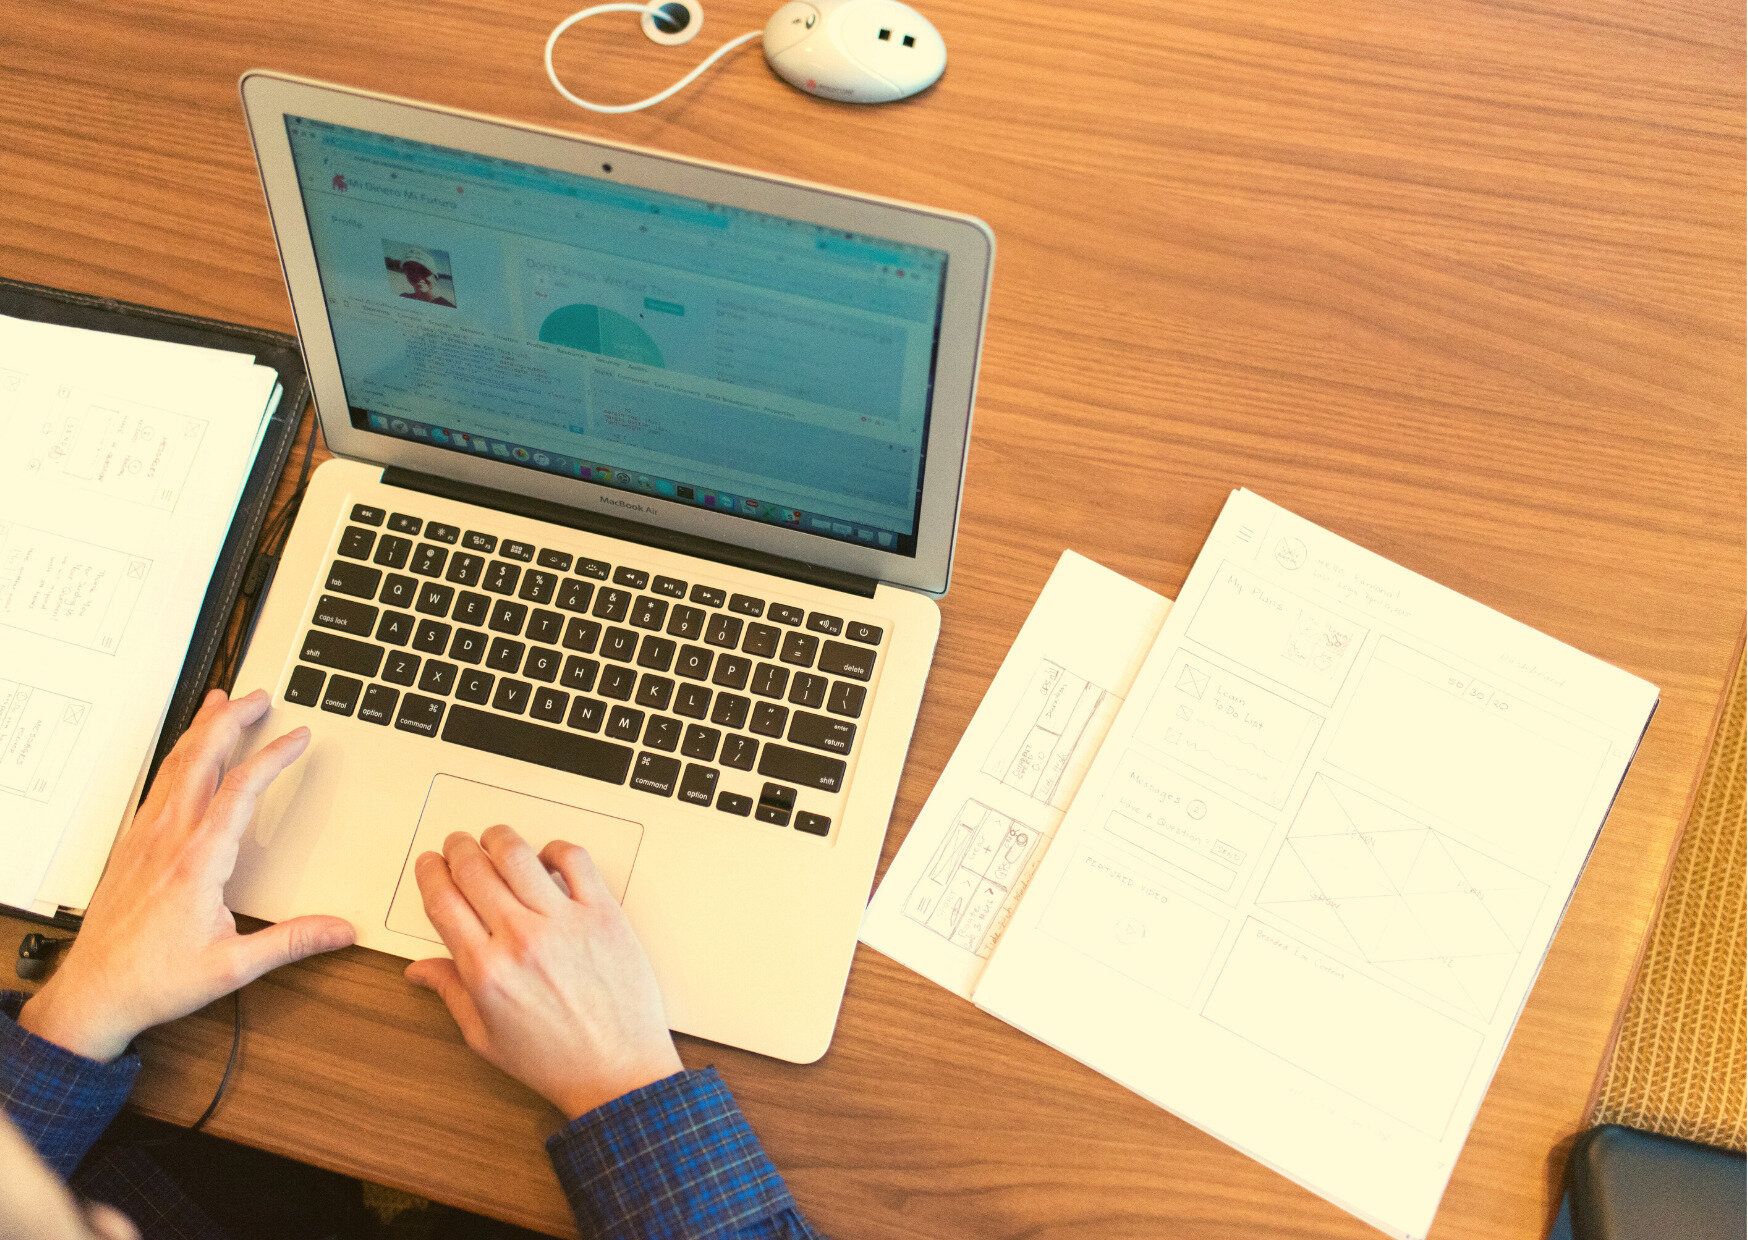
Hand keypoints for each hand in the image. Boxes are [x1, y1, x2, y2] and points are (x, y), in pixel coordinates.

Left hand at [19, 690, 355, 1061]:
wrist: (93, 993)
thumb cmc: (154, 979)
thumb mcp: (233, 966)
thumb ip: (291, 943)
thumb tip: (338, 930)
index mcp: (197, 861)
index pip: (240, 790)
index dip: (272, 756)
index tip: (297, 737)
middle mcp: (168, 839)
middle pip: (200, 759)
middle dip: (232, 720)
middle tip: (259, 698)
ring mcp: (145, 838)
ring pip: (174, 766)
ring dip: (201, 729)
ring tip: (222, 705)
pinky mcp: (132, 845)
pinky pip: (158, 784)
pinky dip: (179, 755)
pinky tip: (186, 754)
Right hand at [405, 826, 681, 1119]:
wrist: (618, 1072)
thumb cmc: (556, 1061)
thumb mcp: (486, 1038)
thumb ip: (451, 993)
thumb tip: (419, 969)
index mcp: (486, 970)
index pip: (443, 900)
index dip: (430, 873)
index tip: (429, 864)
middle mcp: (521, 939)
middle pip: (474, 869)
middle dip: (458, 849)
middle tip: (457, 845)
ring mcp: (564, 922)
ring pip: (518, 854)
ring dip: (498, 838)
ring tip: (494, 839)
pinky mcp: (603, 913)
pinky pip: (574, 860)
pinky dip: (554, 848)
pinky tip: (546, 858)